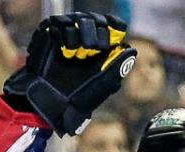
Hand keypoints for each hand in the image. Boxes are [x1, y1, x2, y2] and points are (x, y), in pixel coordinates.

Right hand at [3, 12, 136, 135]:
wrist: (52, 100)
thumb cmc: (79, 95)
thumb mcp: (104, 83)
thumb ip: (119, 66)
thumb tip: (132, 50)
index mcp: (103, 49)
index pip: (113, 25)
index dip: (114, 26)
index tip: (113, 32)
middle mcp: (87, 38)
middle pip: (97, 19)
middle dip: (97, 32)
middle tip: (91, 48)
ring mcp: (69, 34)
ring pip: (80, 18)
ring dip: (80, 36)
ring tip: (75, 54)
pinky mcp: (51, 33)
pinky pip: (60, 21)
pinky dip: (65, 35)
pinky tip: (65, 50)